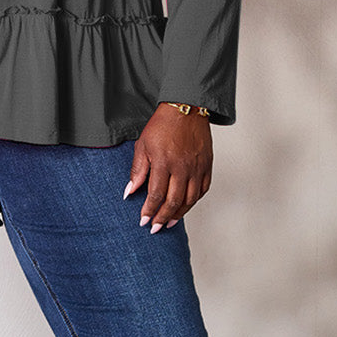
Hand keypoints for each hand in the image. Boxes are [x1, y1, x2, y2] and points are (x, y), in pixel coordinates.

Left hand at [124, 104, 212, 232]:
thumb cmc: (162, 125)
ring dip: (179, 214)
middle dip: (162, 217)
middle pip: (174, 201)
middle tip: (155, 228)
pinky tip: (185, 207)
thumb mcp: (143, 145)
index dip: (149, 211)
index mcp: (164, 162)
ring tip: (168, 223)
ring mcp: (197, 167)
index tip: (143, 221)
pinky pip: (202, 190)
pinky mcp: (207, 165)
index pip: (156, 194)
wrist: (186, 108)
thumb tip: (129, 193)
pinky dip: (193, 201)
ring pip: (190, 199)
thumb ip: (137, 170)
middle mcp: (182, 167)